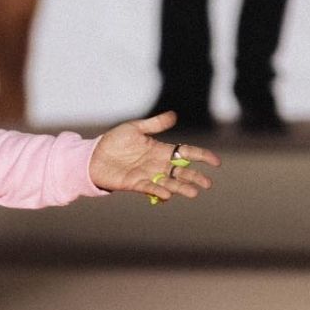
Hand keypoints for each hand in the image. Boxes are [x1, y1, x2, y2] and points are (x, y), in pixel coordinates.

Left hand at [89, 111, 219, 199]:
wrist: (93, 155)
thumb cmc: (114, 141)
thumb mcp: (135, 128)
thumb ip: (155, 124)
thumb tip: (174, 115)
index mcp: (160, 150)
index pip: (185, 153)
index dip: (201, 156)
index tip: (216, 162)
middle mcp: (157, 164)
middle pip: (181, 171)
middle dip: (194, 177)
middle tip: (207, 184)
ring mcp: (147, 175)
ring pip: (169, 182)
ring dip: (181, 187)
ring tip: (193, 193)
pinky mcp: (134, 184)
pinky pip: (149, 188)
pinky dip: (158, 191)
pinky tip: (167, 194)